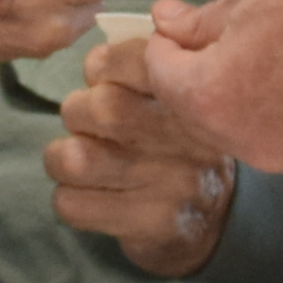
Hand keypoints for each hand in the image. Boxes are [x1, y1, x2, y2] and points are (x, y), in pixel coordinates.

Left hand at [50, 37, 237, 276]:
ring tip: (76, 159)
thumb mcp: (181, 101)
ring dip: (62, 157)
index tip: (100, 78)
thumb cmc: (183, 146)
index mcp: (195, 95)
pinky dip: (68, 198)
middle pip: (102, 107)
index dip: (103, 64)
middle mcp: (189, 138)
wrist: (220, 221)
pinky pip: (74, 204)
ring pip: (78, 159)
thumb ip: (147, 70)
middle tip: (85, 123)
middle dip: (77, 111)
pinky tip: (87, 195)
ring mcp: (172, 184)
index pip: (140, 58)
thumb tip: (95, 60)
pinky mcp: (152, 224)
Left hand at [146, 0, 282, 184]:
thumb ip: (200, 25)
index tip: (182, 32)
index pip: (165, 80)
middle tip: (241, 41)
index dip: (169, 50)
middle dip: (212, 81)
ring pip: (263, 137)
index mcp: (216, 98)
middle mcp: (257, 146)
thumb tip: (165, 26)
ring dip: (263, 108)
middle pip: (211, 117)